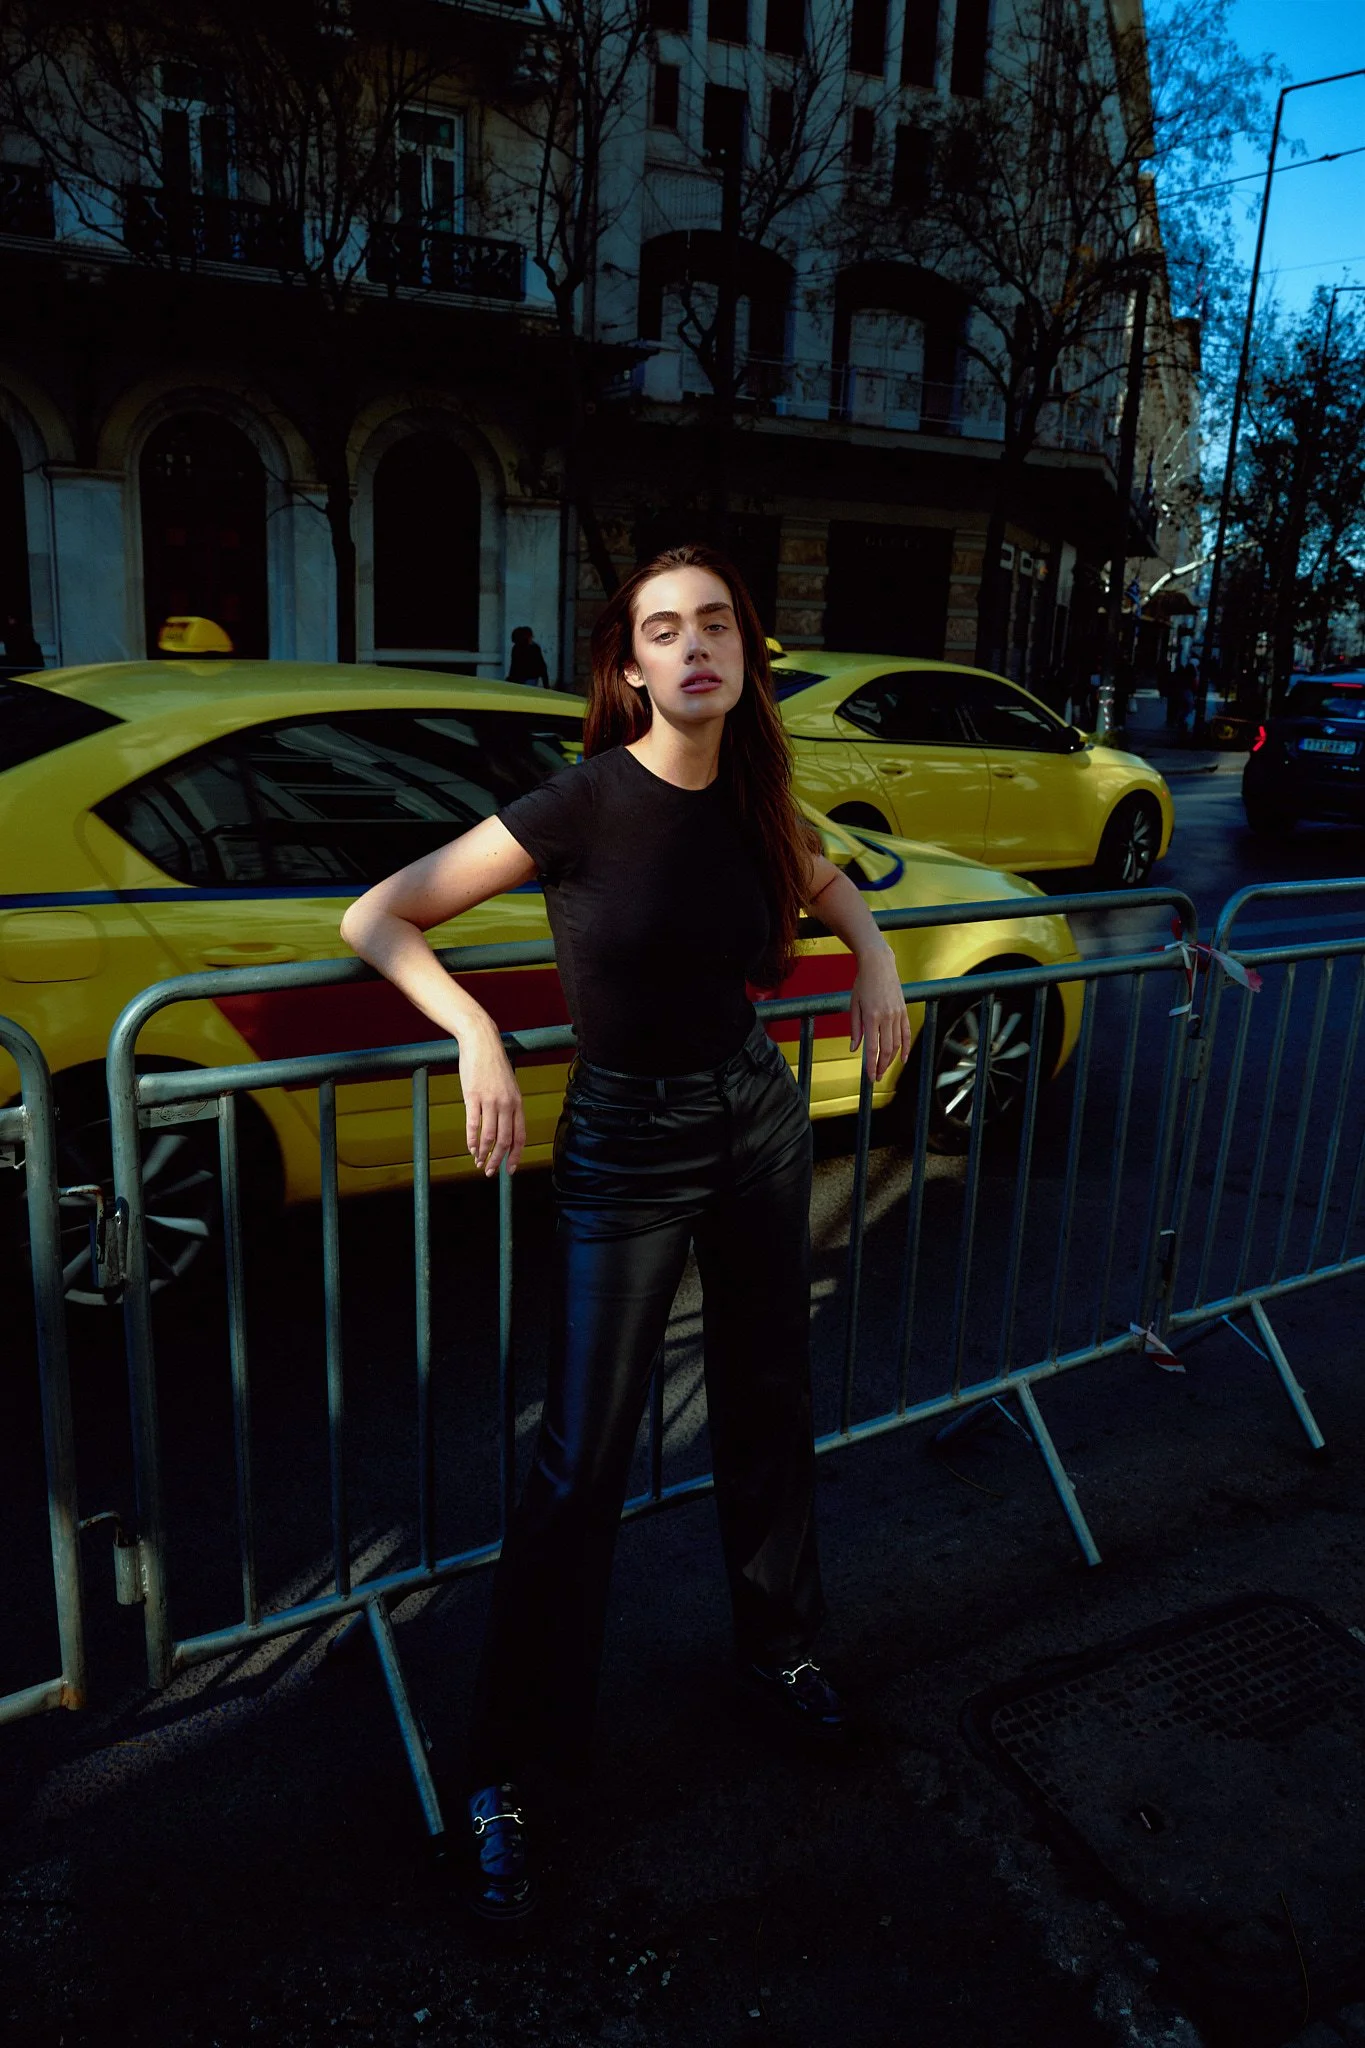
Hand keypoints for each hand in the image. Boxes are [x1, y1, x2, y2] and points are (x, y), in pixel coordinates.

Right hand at [456, 1018, 526, 1176]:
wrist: (481, 1042)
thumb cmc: (493, 1064)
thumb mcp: (508, 1086)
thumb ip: (508, 1105)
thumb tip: (504, 1127)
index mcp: (517, 1102)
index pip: (520, 1135)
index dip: (516, 1155)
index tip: (510, 1169)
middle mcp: (507, 1104)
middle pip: (505, 1140)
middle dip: (498, 1160)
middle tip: (490, 1172)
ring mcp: (490, 1100)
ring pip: (489, 1136)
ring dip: (484, 1153)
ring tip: (478, 1163)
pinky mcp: (473, 1096)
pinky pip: (473, 1124)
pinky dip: (472, 1140)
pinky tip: (470, 1148)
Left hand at [849, 940, 911, 1081]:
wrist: (879, 964)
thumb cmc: (862, 983)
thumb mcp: (853, 1005)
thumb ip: (855, 1028)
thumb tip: (855, 1048)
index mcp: (871, 1016)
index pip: (873, 1048)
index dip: (871, 1065)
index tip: (870, 1076)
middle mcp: (886, 1017)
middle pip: (886, 1049)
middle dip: (881, 1066)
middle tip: (877, 1077)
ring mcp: (897, 1014)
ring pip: (897, 1044)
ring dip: (891, 1060)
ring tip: (884, 1069)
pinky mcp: (904, 1011)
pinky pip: (906, 1033)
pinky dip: (905, 1048)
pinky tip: (903, 1059)